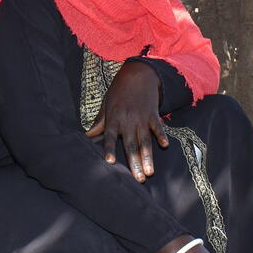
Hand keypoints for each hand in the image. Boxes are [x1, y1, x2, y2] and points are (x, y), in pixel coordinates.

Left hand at [85, 61, 168, 182]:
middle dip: (135, 162)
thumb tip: (87, 136)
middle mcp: (128, 120)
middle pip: (131, 145)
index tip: (110, 162)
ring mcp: (142, 117)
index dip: (110, 149)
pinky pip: (158, 127)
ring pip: (145, 141)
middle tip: (139, 179)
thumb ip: (99, 122)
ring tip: (150, 172)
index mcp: (114, 118)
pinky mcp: (153, 114)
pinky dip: (161, 135)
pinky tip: (165, 145)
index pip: (110, 137)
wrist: (138, 73)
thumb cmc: (119, 90)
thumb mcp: (106, 104)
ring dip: (148, 157)